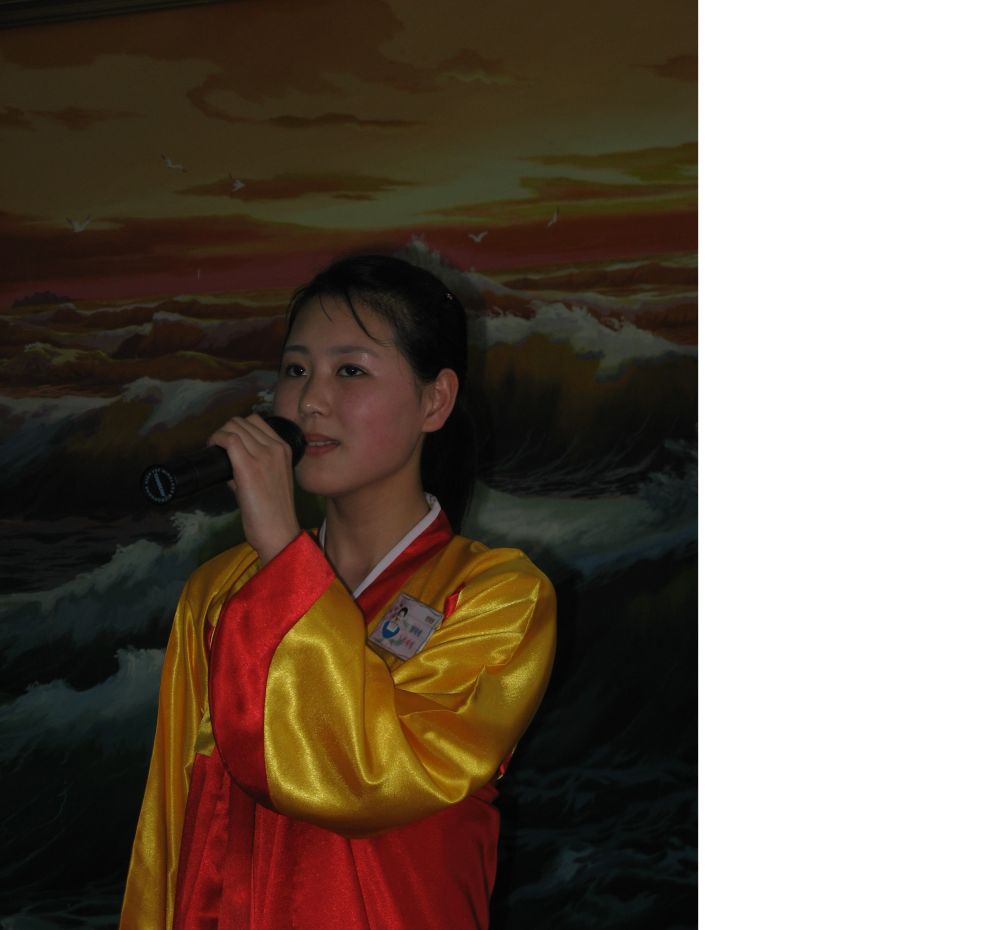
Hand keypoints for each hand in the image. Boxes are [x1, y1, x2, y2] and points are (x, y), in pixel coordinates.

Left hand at [208, 413, 300, 564]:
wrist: (279, 531)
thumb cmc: (275, 512)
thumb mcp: (272, 481)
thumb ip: (253, 466)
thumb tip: (229, 462)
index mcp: (285, 449)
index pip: (257, 422)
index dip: (238, 428)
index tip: (229, 442)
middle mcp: (276, 447)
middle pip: (243, 421)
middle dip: (227, 431)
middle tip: (219, 448)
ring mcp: (263, 455)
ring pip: (234, 427)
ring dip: (220, 435)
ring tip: (215, 449)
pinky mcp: (248, 465)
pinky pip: (228, 439)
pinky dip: (216, 440)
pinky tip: (212, 450)